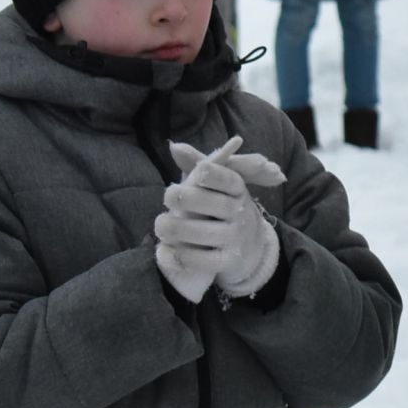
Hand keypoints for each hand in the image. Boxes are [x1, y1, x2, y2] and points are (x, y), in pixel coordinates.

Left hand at [153, 136, 286, 301]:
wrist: (246, 248)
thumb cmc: (219, 210)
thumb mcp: (213, 187)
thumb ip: (195, 166)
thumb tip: (174, 146)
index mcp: (238, 191)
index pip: (229, 180)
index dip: (215, 175)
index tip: (201, 171)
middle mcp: (240, 213)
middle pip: (215, 204)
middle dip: (187, 198)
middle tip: (167, 196)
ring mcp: (236, 239)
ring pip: (204, 232)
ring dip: (176, 228)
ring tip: (161, 225)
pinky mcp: (228, 261)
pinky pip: (203, 260)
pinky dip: (182, 255)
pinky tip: (169, 249)